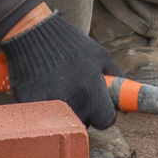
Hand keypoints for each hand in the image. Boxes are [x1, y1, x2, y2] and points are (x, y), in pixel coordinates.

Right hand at [0, 7, 120, 129]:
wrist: (32, 33)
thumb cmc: (70, 43)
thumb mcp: (100, 56)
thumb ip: (116, 76)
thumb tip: (127, 92)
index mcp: (93, 94)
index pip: (106, 121)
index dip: (103, 114)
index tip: (98, 105)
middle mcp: (73, 104)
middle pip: (85, 124)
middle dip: (84, 113)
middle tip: (77, 93)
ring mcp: (50, 107)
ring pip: (64, 123)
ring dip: (65, 112)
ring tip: (60, 89)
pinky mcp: (30, 105)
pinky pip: (43, 115)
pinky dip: (45, 107)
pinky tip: (44, 89)